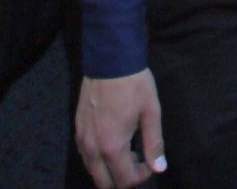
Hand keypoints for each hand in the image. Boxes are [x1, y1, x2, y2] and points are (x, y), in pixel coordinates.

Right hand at [76, 70, 165, 187]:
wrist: (110, 59)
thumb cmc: (134, 84)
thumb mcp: (151, 112)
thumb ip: (154, 144)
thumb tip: (159, 168)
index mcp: (112, 146)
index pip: (124, 180)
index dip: (141, 177)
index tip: (150, 163)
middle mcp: (92, 147)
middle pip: (104, 183)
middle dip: (123, 179)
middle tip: (138, 162)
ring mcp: (81, 138)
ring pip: (93, 170)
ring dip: (109, 170)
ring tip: (127, 152)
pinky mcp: (77, 128)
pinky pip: (85, 155)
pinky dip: (98, 159)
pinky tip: (112, 143)